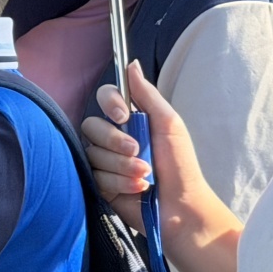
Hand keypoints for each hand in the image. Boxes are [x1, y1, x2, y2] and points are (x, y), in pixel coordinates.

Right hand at [79, 62, 211, 234]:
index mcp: (129, 119)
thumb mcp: (169, 124)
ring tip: (145, 175)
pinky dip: (120, 182)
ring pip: (94, 153)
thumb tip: (131, 64)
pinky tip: (137, 188)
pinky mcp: (99, 184)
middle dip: (116, 141)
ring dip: (122, 166)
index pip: (105, 98)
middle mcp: (112, 137)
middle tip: (138, 152)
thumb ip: (147, 94)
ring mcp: (104, 161)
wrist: (181, 207)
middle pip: (92, 126)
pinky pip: (96, 176)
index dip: (110, 104)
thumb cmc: (180, 165)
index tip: (124, 116)